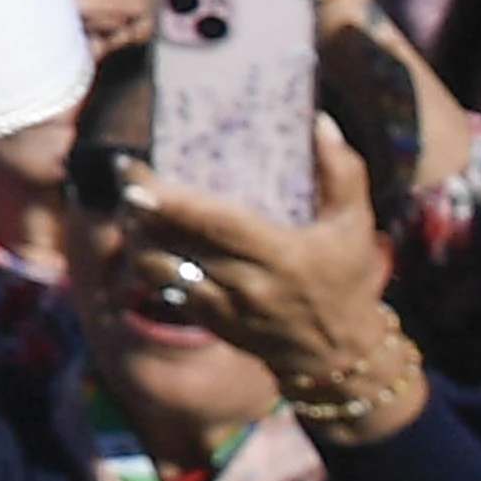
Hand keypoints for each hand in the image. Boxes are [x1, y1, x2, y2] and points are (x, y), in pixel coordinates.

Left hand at [122, 122, 431, 432]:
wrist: (342, 359)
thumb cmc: (347, 281)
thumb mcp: (356, 227)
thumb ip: (343, 173)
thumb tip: (320, 121)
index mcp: (280, 257)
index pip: (210, 223)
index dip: (165, 199)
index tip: (133, 170)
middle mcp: (246, 285)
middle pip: (173, 243)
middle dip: (138, 210)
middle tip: (124, 176)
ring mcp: (225, 310)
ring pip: (159, 270)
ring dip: (137, 237)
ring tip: (131, 208)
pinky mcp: (213, 324)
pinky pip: (167, 292)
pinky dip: (150, 264)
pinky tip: (145, 239)